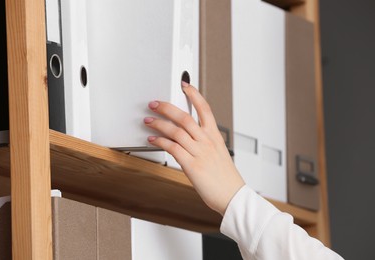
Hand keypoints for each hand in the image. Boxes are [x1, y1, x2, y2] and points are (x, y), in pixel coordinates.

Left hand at [144, 81, 244, 215]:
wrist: (232, 196)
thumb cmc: (225, 177)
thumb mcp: (218, 153)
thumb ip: (204, 143)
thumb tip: (187, 136)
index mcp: (215, 136)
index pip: (204, 108)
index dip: (194, 95)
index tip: (184, 85)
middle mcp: (207, 141)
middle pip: (185, 117)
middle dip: (167, 107)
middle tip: (154, 104)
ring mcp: (200, 152)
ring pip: (176, 130)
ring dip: (159, 123)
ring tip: (148, 120)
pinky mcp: (191, 165)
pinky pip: (173, 148)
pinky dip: (160, 141)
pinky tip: (153, 139)